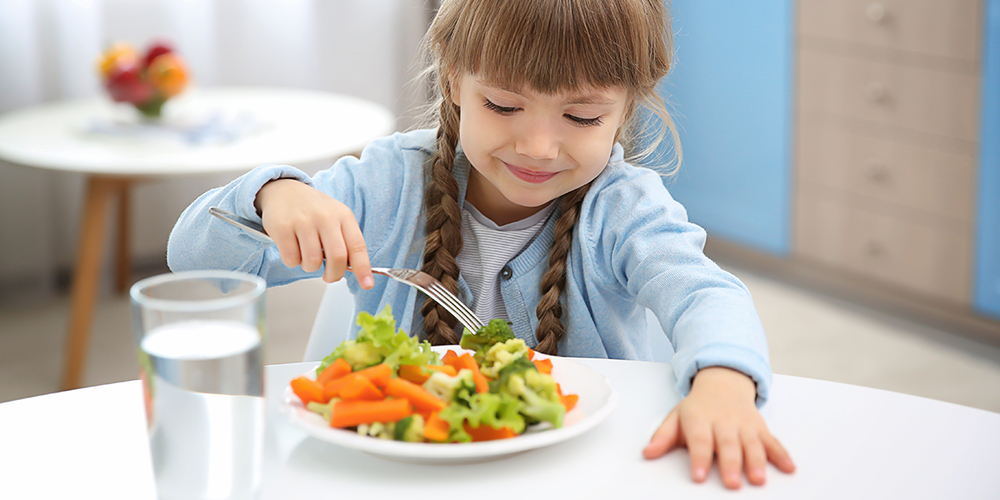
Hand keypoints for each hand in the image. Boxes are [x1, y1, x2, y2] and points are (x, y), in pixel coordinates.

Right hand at [254, 179, 373, 287]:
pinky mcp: (282, 227)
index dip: (363, 268)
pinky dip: (293, 262)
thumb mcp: (336, 218)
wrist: (284, 191)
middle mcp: (325, 217)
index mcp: (343, 216)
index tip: (367, 284)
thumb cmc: (314, 211)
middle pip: (337, 258)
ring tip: (307, 256)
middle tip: (329, 277)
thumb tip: (356, 272)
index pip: (357, 246)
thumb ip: (346, 242)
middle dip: (334, 275)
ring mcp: (303, 221)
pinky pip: (291, 259)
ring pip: (312, 262)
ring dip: (310, 267)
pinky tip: (293, 249)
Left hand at [642, 366, 794, 488]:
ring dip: (757, 461)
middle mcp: (723, 422)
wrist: (723, 382)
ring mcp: (744, 425)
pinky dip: (782, 454)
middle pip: (728, 445)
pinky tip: (789, 467)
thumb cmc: (698, 407)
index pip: (699, 440)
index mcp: (700, 419)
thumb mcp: (676, 417)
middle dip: (730, 464)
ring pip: (752, 444)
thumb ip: (662, 436)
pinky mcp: (760, 428)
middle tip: (731, 483)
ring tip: (758, 479)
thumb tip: (647, 453)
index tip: (698, 476)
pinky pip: (772, 441)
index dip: (698, 458)